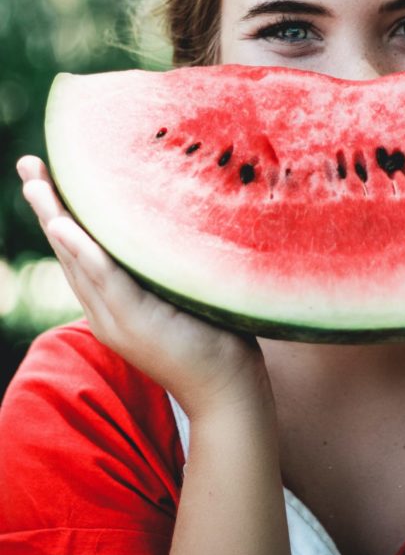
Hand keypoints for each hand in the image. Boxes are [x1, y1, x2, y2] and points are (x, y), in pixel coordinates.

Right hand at [17, 155, 270, 419]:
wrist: (226, 390)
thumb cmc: (213, 337)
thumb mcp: (181, 293)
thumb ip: (165, 265)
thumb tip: (175, 219)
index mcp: (113, 303)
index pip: (79, 250)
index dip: (61, 212)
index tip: (46, 175)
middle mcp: (105, 310)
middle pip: (68, 250)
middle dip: (47, 206)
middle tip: (28, 164)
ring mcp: (117, 318)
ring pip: (78, 261)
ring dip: (55, 219)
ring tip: (36, 184)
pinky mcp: (136, 323)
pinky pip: (105, 280)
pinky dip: (83, 252)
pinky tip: (65, 226)